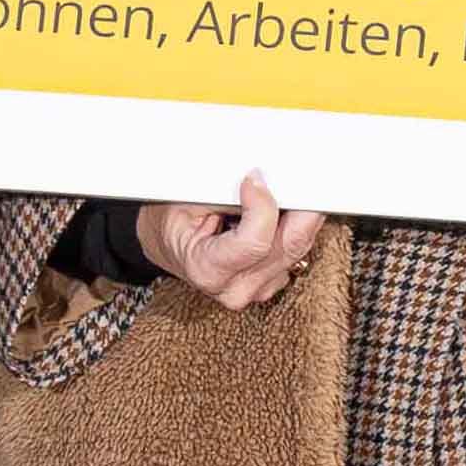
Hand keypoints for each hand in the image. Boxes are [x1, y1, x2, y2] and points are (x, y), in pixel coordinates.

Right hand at [140, 176, 328, 314]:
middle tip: (286, 177)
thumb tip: (261, 179)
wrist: (166, 243)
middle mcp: (236, 287)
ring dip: (295, 215)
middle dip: (295, 206)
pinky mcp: (270, 282)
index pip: (255, 242)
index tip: (255, 179)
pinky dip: (292, 227)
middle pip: (289, 244)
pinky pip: (297, 251)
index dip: (262, 205)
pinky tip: (274, 214)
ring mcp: (257, 288)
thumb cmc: (171, 220)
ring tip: (272, 194)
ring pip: (299, 246)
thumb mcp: (187, 198)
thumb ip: (226, 192)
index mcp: (208, 271)